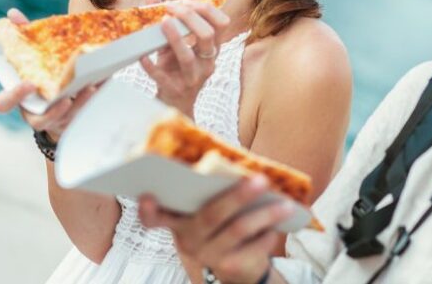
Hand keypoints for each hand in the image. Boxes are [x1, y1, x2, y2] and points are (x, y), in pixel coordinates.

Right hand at [0, 7, 100, 141]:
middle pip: (39, 120)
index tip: (29, 83)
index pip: (4, 103)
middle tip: (66, 98)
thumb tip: (12, 13)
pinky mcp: (74, 118)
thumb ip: (21, 36)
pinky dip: (95, 97)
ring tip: (91, 87)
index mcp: (18, 98)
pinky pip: (84, 112)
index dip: (14, 96)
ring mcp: (55, 119)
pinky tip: (104, 81)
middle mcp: (34, 113)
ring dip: (79, 103)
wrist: (53, 97)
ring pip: (66, 117)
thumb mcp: (28, 57)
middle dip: (53, 111)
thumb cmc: (37, 74)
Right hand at [137, 176, 292, 283]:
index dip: (148, 210)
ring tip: (285, 204)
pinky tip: (279, 224)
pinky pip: (254, 246)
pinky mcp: (230, 268)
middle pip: (211, 216)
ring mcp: (208, 255)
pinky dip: (269, 232)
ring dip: (264, 215)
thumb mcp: (210, 209)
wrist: (237, 266)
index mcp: (179, 220)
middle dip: (237, 196)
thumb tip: (237, 164)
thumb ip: (211, 190)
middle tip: (261, 180)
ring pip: (237, 230)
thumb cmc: (222, 223)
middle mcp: (188, 239)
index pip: (155, 217)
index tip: (147, 196)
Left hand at [138, 0, 230, 117]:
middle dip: (189, 17)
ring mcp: (192, 78)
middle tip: (170, 7)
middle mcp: (207, 62)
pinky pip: (162, 76)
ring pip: (188, 56)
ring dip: (174, 37)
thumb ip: (166, 20)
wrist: (174, 102)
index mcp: (212, 48)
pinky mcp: (174, 89)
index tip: (185, 2)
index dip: (205, 8)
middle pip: (208, 35)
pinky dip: (150, 65)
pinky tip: (141, 55)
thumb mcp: (174, 44)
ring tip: (162, 22)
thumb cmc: (176, 68)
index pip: (221, 23)